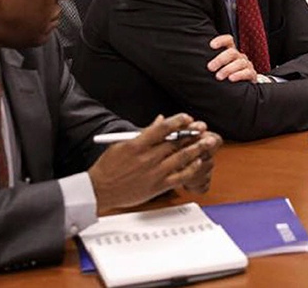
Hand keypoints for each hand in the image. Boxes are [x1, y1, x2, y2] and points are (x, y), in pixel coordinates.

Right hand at [88, 114, 222, 211]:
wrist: (99, 190)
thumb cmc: (108, 167)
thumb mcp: (122, 144)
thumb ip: (144, 133)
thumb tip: (160, 120)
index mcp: (136, 145)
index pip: (162, 128)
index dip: (178, 121)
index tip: (187, 118)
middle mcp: (147, 158)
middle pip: (175, 142)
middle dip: (192, 133)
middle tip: (202, 128)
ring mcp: (154, 173)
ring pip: (181, 158)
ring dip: (197, 148)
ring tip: (208, 142)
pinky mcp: (158, 186)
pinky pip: (180, 176)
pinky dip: (191, 168)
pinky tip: (198, 162)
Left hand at [207, 34, 256, 82]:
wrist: (243, 85)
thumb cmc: (227, 74)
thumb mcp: (219, 66)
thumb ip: (211, 62)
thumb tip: (192, 61)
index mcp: (231, 51)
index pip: (228, 40)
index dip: (221, 41)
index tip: (211, 45)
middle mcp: (239, 56)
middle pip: (231, 52)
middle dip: (220, 59)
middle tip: (210, 68)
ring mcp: (246, 65)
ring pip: (239, 62)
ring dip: (228, 69)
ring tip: (218, 76)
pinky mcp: (251, 74)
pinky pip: (247, 72)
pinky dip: (239, 75)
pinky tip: (231, 79)